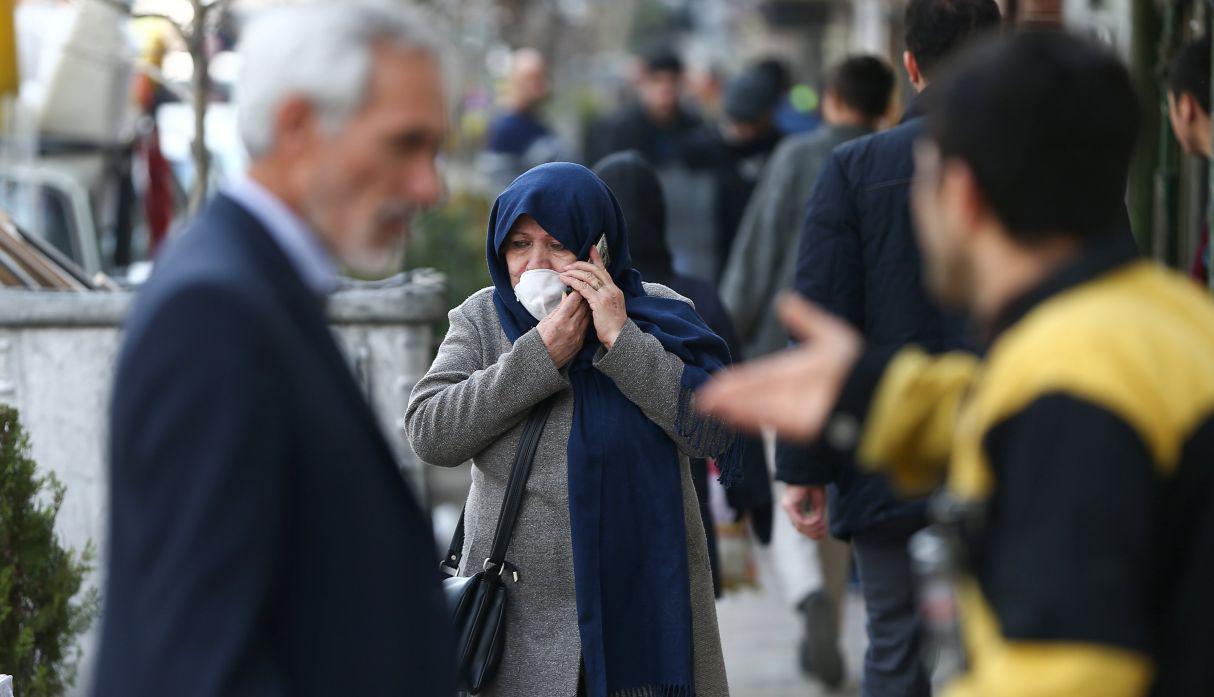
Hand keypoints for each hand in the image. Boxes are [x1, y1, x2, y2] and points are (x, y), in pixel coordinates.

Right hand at [537, 291, 589, 367]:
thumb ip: (558, 308)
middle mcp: (571, 327)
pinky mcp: (581, 342)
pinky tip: (582, 315)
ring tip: (583, 302)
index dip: (575, 291)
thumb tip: (567, 296)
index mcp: (560, 319)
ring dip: (586, 307)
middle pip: (584, 305)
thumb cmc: (539, 339)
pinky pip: (586, 326)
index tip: (575, 287)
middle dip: (583, 297)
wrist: (542, 361)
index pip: (575, 298)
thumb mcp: (545, 321)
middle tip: (582, 291)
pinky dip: (585, 319)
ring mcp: (578, 335)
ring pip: (587, 315)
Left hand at [559, 246, 627, 348]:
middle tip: (569, 264)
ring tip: (564, 272)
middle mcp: (612, 289)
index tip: (591, 249)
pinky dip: (573, 282)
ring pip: (588, 277)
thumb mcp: (609, 309)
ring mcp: (606, 294)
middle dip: (581, 264)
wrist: (619, 337)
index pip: (605, 271)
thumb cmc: (613, 327)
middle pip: (595, 270)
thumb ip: (602, 300)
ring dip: (574, 272)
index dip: (597, 259)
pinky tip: (565, 280)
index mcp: (615, 290)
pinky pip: (583, 287)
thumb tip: (590, 295)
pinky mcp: (599, 301)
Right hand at [695, 293, 862, 440]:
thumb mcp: (827, 334)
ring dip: (729, 407)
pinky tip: (726, 413)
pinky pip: (764, 419)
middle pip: (749, 395)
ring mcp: (788, 410)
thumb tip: (785, 299)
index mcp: (792, 372)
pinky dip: (745, 416)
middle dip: (725, 396)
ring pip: (751, 408)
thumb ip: (804, 319)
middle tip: (700, 400)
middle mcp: (787, 393)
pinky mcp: (793, 424)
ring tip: (704, 407)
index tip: (714, 384)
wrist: (871, 389)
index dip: (734, 381)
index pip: (756, 377)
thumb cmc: (853, 364)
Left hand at [782, 484, 827, 539]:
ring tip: (823, 523)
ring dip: (814, 527)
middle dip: (813, 532)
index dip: (812, 532)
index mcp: (795, 508)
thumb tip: (818, 527)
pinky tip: (819, 519)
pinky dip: (811, 522)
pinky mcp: (789, 506)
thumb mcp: (818, 504)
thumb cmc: (814, 484)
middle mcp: (790, 509)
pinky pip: (800, 520)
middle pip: (800, 529)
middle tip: (824, 532)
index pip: (801, 526)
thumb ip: (816, 516)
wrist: (810, 472)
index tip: (823, 534)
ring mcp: (788, 507)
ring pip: (800, 527)